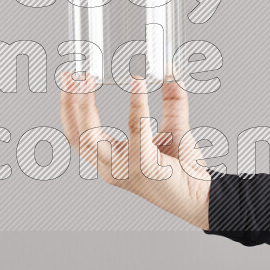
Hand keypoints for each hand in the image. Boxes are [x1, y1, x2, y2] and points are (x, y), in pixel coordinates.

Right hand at [59, 73, 210, 229]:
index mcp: (110, 159)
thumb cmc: (184, 169)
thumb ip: (172, 100)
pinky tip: (137, 82)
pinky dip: (135, 103)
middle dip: (69, 104)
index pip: (77, 135)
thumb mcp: (172, 127)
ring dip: (85, 105)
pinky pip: (136, 129)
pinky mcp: (145, 165)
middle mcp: (111, 167)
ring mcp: (125, 169)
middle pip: (77, 135)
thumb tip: (173, 72)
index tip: (68, 80)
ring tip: (89, 79)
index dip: (68, 108)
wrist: (202, 196)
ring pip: (91, 136)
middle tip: (71, 75)